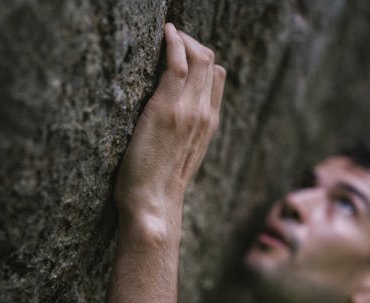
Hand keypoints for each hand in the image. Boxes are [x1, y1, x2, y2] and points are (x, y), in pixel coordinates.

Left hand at [115, 23, 225, 234]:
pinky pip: (177, 63)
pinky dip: (174, 42)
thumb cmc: (160, 183)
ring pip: (199, 57)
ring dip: (184, 39)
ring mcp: (189, 109)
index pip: (217, 77)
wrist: (153, 203)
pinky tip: (165, 32)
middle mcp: (205, 113)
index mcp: (210, 124)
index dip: (201, 58)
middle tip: (173, 37)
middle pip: (210, 62)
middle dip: (193, 43)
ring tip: (168, 33)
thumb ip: (187, 132)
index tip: (183, 50)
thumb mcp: (182, 156)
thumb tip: (180, 117)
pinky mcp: (166, 108)